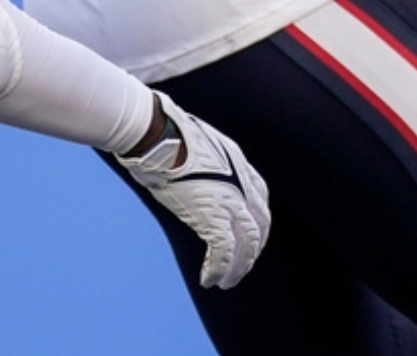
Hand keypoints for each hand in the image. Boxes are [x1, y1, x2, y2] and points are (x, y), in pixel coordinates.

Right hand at [116, 93, 270, 287]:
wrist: (157, 135)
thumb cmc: (166, 134)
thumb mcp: (196, 143)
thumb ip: (203, 162)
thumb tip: (185, 167)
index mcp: (239, 162)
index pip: (260, 200)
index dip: (256, 223)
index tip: (247, 236)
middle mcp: (241, 184)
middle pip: (259, 226)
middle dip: (252, 250)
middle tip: (241, 266)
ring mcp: (230, 201)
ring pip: (247, 244)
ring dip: (239, 268)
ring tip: (227, 282)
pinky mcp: (213, 217)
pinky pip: (224, 252)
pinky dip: (220, 270)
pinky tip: (210, 280)